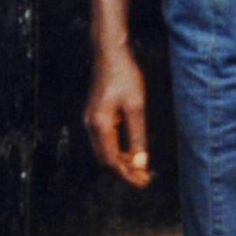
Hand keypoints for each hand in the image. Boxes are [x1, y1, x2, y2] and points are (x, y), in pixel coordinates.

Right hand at [84, 46, 150, 187]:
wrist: (109, 53)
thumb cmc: (125, 76)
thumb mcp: (136, 106)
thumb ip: (137, 136)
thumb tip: (141, 163)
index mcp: (99, 125)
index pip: (112, 161)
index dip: (128, 175)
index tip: (144, 181)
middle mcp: (90, 125)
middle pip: (105, 160)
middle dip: (124, 172)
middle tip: (145, 178)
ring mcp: (90, 121)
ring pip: (103, 152)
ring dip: (121, 163)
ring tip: (141, 168)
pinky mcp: (94, 116)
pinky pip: (103, 141)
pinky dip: (117, 151)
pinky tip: (131, 152)